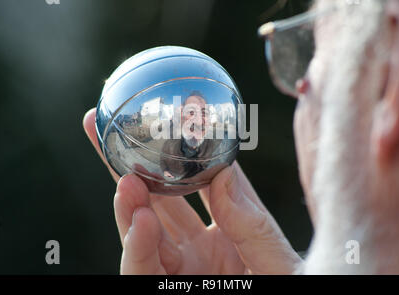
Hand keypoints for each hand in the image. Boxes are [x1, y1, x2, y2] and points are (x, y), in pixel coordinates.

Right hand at [83, 108, 301, 273]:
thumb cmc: (292, 290)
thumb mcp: (280, 260)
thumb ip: (254, 224)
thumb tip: (225, 172)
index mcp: (226, 232)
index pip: (196, 183)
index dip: (178, 151)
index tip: (162, 120)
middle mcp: (196, 249)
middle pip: (155, 201)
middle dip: (128, 166)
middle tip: (106, 131)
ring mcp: (180, 273)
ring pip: (142, 235)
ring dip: (129, 208)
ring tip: (125, 181)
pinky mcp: (167, 294)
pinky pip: (144, 272)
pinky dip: (137, 249)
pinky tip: (140, 222)